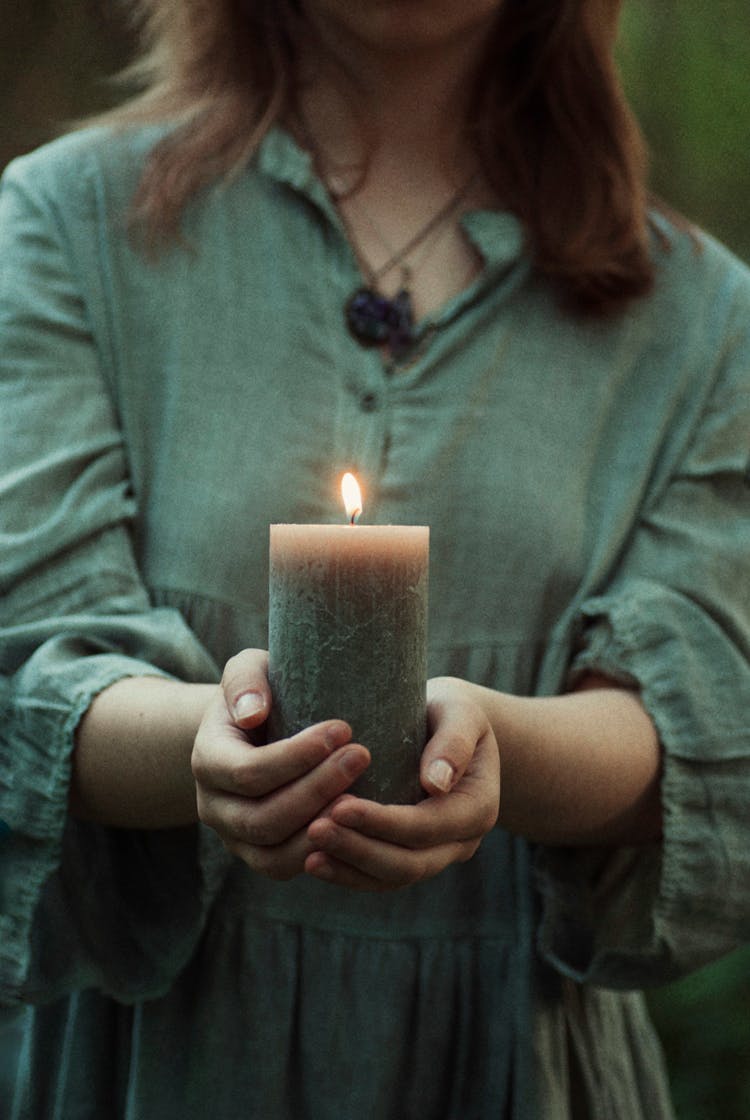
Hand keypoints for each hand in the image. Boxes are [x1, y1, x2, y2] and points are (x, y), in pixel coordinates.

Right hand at [191, 649, 370, 878]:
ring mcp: (233, 836)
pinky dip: (320, 853)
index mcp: (207, 759)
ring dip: (322, 826)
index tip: (343, 729)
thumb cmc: (259, 693)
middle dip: (318, 789)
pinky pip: (284, 867)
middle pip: (263, 817)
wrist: (251, 729)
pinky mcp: (257, 854)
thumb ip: (245, 681)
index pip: (248, 772)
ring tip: (364, 796)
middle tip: (363, 755)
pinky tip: (354, 824)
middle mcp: (212, 806)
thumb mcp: (248, 670)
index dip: (297, 756)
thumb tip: (253, 714)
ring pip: (273, 852)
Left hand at [304, 676, 499, 890]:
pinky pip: (380, 876)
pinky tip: (313, 861)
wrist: (452, 729)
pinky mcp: (412, 858)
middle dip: (359, 849)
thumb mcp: (461, 713)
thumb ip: (454, 742)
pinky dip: (348, 872)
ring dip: (349, 867)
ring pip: (392, 877)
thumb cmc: (452, 713)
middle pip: (409, 862)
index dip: (383, 822)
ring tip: (308, 853)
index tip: (340, 806)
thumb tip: (436, 782)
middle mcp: (461, 841)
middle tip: (314, 829)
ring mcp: (437, 855)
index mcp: (478, 807)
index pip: (427, 826)